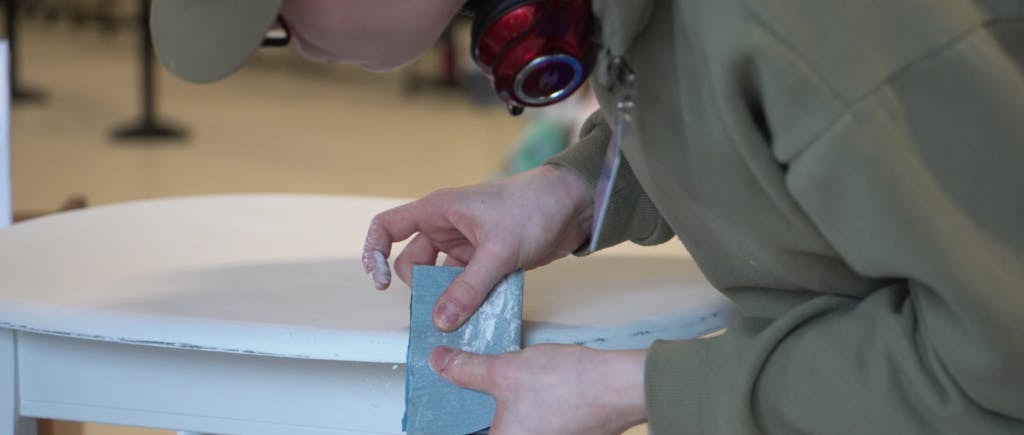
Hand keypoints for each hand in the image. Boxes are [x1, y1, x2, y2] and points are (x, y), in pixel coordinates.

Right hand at [363, 165, 592, 330]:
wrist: (575, 205)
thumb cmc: (535, 208)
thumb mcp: (499, 251)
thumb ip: (468, 288)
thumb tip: (440, 319)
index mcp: (439, 211)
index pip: (387, 226)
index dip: (374, 253)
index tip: (381, 284)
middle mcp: (447, 227)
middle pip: (415, 263)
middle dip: (425, 290)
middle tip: (442, 313)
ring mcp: (467, 245)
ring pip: (443, 279)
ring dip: (451, 300)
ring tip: (466, 318)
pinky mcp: (487, 260)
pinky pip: (467, 286)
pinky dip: (472, 300)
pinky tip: (483, 314)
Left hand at [430, 344, 647, 434]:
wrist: (620, 385)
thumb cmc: (573, 387)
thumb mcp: (505, 370)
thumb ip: (466, 370)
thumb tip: (442, 364)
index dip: (450, 421)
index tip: (438, 409)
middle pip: (488, 430)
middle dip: (475, 412)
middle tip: (466, 386)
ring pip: (509, 429)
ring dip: (500, 412)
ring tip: (498, 388)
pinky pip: (530, 426)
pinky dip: (522, 411)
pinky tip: (525, 391)